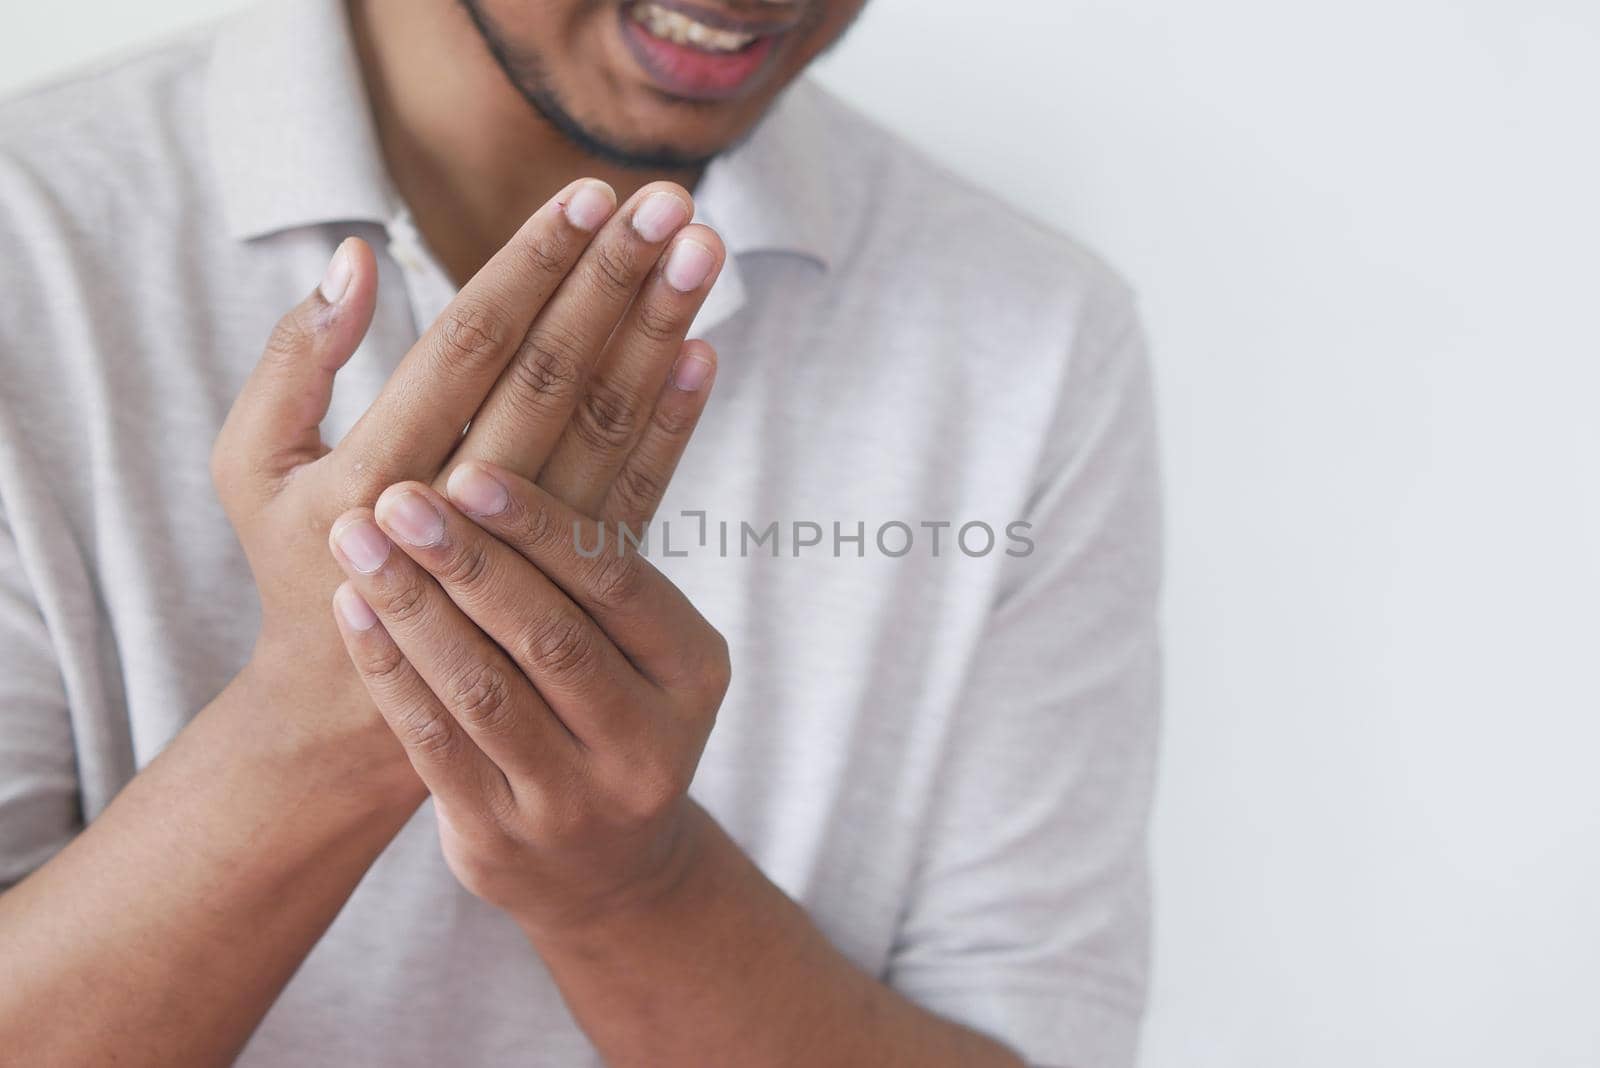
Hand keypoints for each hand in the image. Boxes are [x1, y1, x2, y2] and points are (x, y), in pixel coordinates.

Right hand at [209, 177, 723, 793]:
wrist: (354, 721)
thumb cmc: (296, 570)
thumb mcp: (251, 471)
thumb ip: (294, 363)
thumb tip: (359, 255)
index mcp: (378, 472)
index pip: (471, 347)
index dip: (532, 269)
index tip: (586, 196)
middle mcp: (462, 512)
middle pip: (555, 375)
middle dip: (613, 281)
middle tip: (668, 201)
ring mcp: (529, 555)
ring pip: (607, 428)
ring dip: (658, 335)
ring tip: (701, 252)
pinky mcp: (574, 585)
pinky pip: (634, 496)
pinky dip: (673, 426)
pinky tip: (706, 355)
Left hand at [325, 450, 730, 934]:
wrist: (604, 863)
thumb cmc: (617, 702)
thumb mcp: (650, 635)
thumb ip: (632, 522)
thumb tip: (685, 347)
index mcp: (693, 671)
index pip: (620, 586)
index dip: (544, 528)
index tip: (470, 468)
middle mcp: (646, 742)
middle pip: (552, 640)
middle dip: (470, 563)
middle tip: (398, 497)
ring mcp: (574, 800)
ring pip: (484, 693)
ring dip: (415, 610)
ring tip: (357, 538)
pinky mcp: (500, 838)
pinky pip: (434, 746)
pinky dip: (390, 671)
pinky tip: (350, 608)